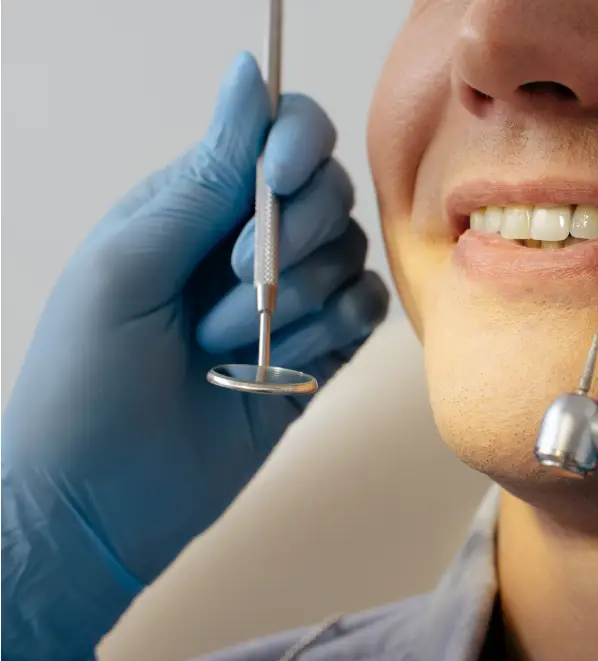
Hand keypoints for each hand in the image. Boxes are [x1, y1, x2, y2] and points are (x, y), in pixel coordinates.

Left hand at [2, 54, 388, 660]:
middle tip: (231, 285)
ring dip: (297, 301)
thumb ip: (204, 176)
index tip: (276, 183)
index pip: (280, 134)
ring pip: (350, 257)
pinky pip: (366, 313)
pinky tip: (285, 365)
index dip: (296, 145)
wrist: (100, 504)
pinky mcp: (319, 355)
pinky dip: (334, 331)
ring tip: (227, 348)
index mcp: (194, 204)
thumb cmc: (84, 381)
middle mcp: (249, 243)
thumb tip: (250, 72)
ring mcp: (289, 301)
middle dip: (292, 239)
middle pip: (329, 193)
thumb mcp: (128, 264)